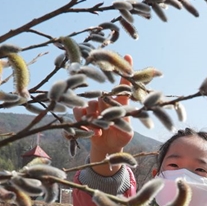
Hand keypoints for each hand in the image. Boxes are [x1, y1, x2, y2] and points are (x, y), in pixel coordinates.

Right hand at [74, 54, 134, 175]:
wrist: (107, 149)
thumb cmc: (120, 138)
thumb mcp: (127, 132)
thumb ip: (124, 123)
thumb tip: (116, 115)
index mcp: (119, 102)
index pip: (123, 85)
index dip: (125, 72)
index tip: (128, 56)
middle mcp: (105, 102)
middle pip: (101, 95)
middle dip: (102, 106)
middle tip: (104, 117)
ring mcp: (92, 108)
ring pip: (89, 104)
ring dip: (94, 117)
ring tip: (100, 128)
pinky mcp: (82, 116)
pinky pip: (78, 113)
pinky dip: (85, 123)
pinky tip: (94, 132)